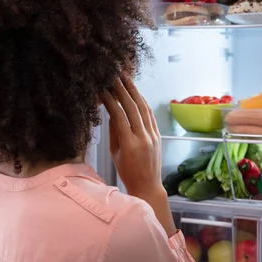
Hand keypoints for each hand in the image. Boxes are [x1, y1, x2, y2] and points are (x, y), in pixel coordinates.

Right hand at [101, 77, 162, 198]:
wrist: (147, 185)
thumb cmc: (127, 172)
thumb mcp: (115, 153)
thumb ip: (114, 132)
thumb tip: (111, 111)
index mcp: (129, 144)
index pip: (118, 116)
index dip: (110, 101)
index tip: (102, 89)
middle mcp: (143, 137)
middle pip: (132, 108)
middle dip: (123, 90)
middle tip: (115, 77)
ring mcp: (152, 135)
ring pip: (143, 108)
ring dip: (135, 91)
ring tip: (126, 79)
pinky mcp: (158, 135)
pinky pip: (150, 115)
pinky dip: (143, 102)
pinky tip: (137, 93)